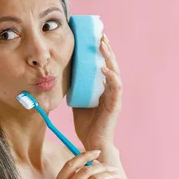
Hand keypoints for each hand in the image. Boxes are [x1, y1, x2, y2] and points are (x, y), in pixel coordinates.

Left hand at [72, 33, 122, 150]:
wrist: (93, 143)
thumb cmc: (87, 125)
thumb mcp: (77, 102)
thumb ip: (75, 90)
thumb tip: (62, 76)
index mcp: (103, 88)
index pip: (104, 66)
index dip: (101, 52)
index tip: (96, 37)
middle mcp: (111, 90)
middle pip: (111, 65)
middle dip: (106, 49)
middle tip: (101, 34)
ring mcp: (114, 96)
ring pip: (115, 72)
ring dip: (109, 58)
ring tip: (103, 45)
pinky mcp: (115, 105)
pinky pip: (115, 87)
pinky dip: (110, 76)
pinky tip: (103, 68)